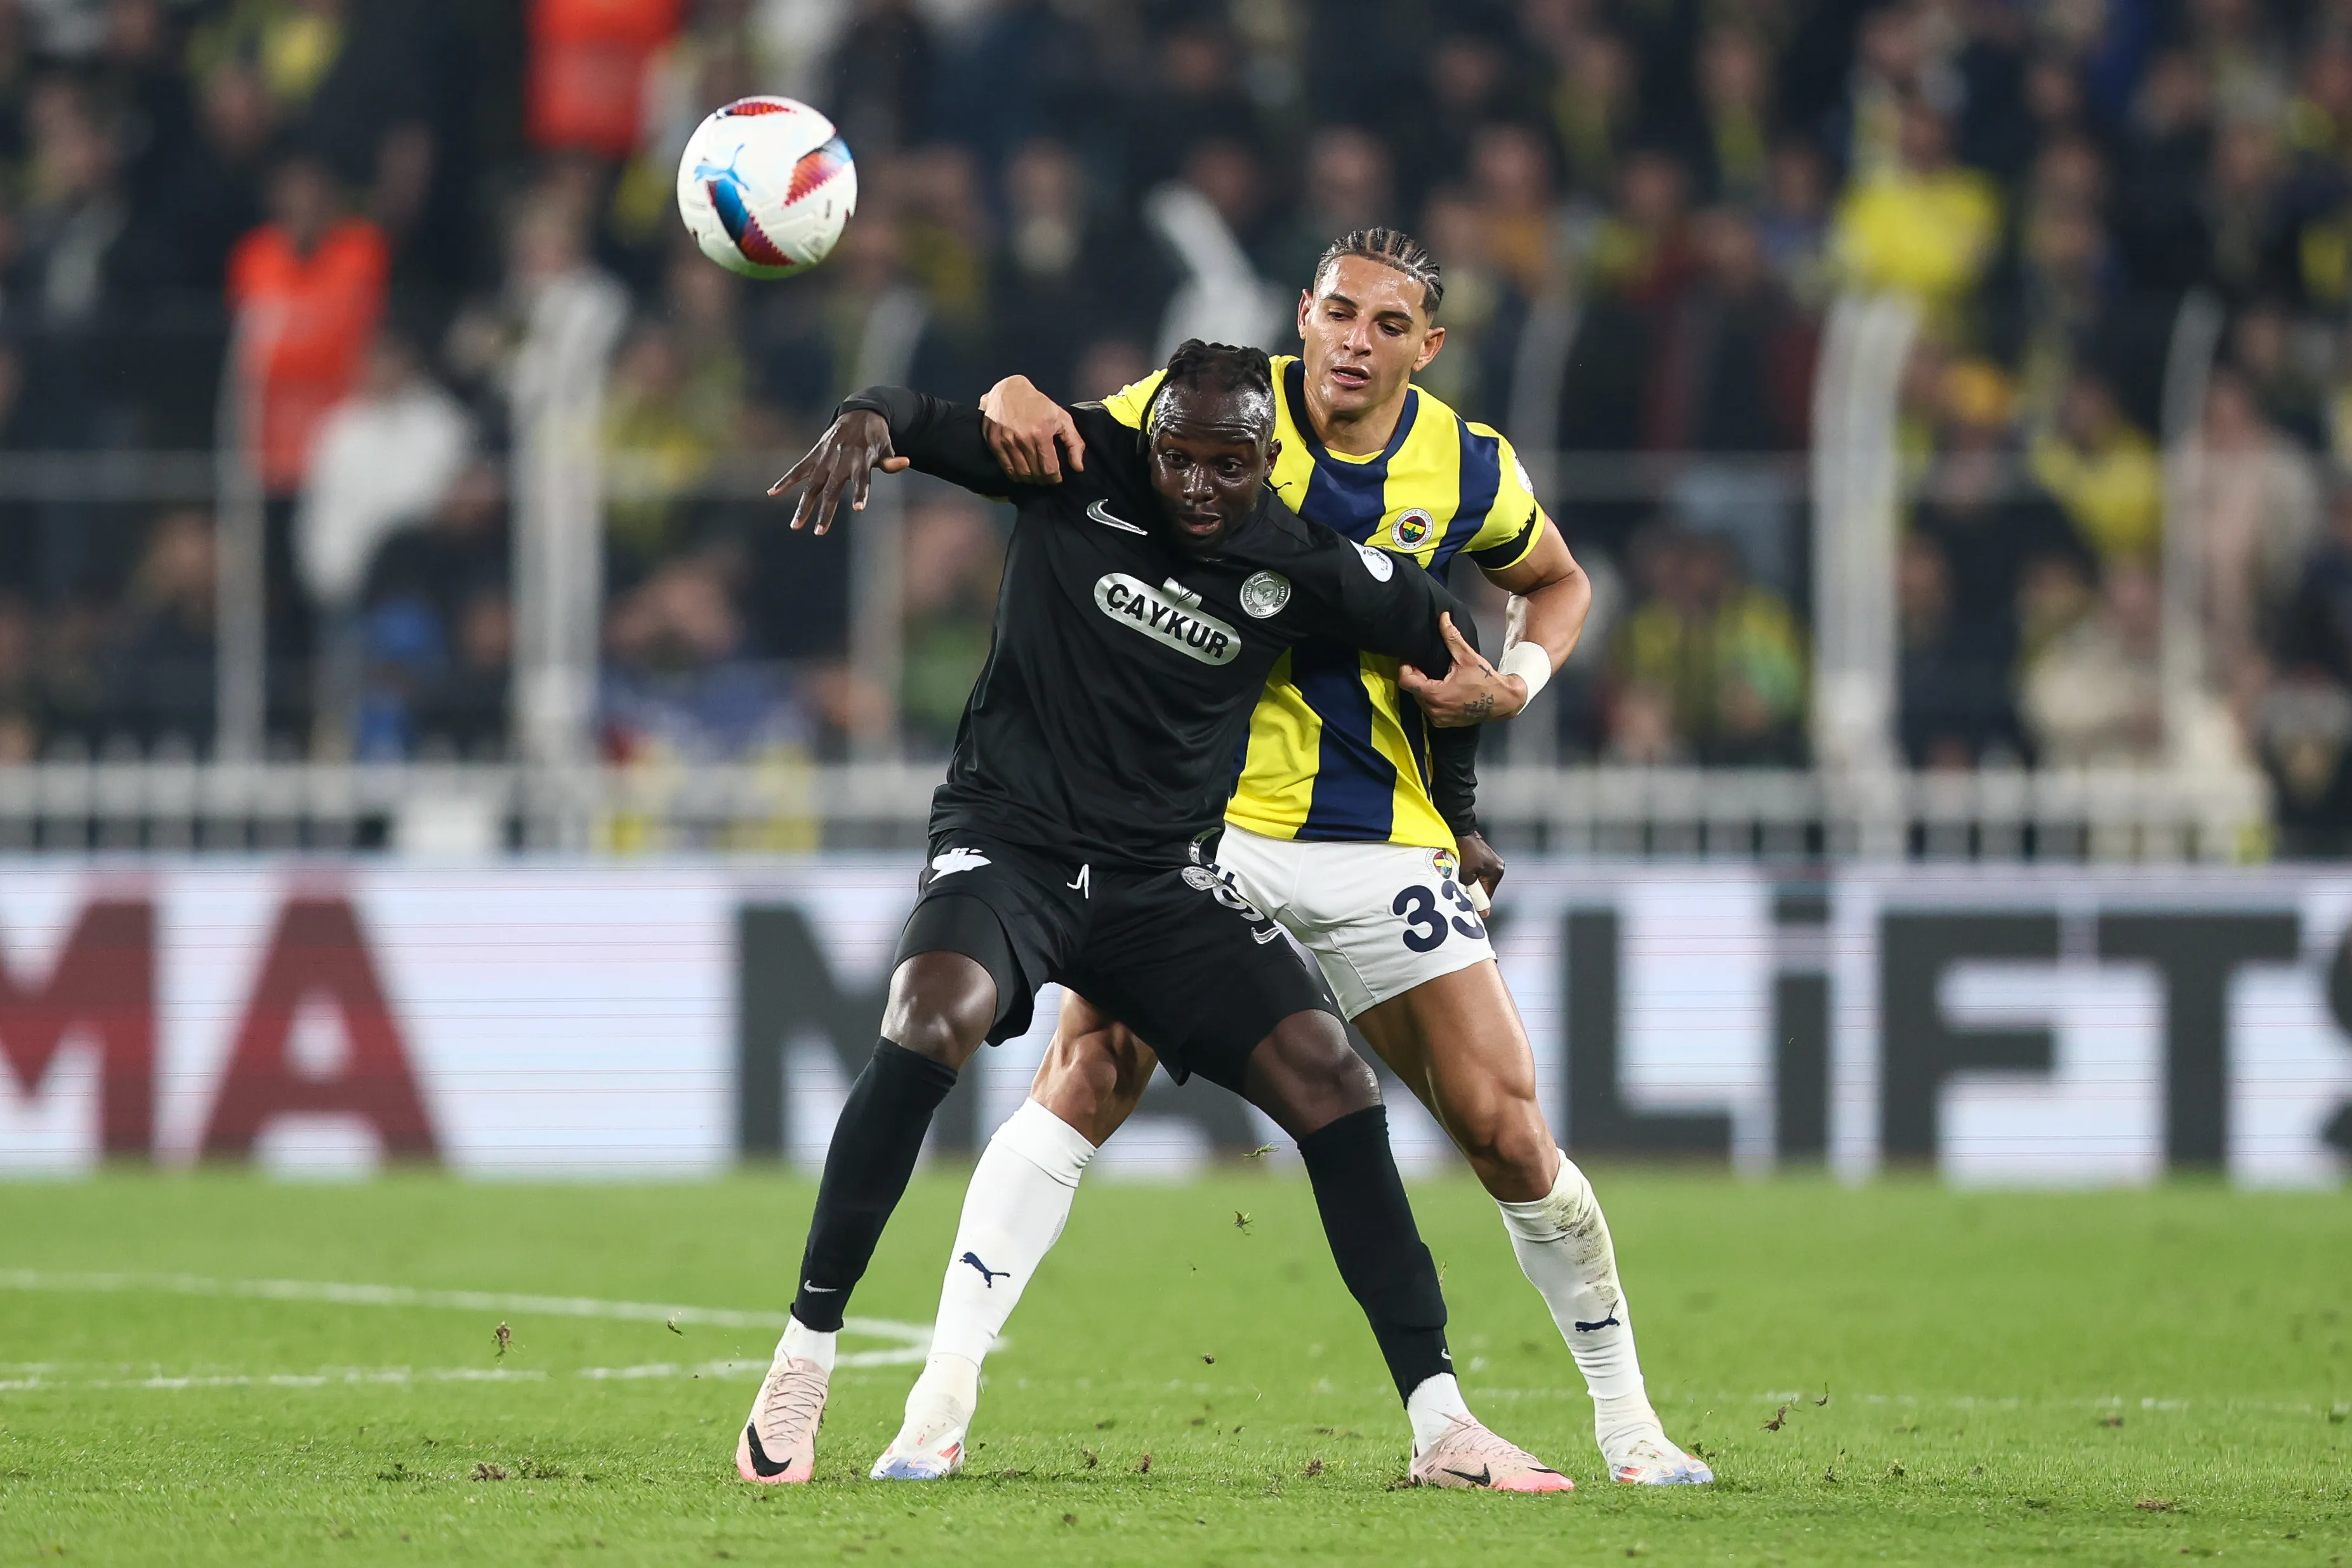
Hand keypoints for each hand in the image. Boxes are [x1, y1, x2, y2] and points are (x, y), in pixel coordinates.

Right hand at [767, 410, 910, 534]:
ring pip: (812, 485)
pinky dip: (786, 480)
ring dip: (803, 505)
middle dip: (825, 511)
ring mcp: (825, 458)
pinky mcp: (815, 454)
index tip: (859, 509)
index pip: (862, 481)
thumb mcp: (887, 447)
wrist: (859, 414)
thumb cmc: (875, 438)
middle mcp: (841, 461)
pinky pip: (798, 469)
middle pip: (832, 490)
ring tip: (795, 526)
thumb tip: (906, 462)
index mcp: (861, 461)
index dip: (861, 494)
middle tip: (819, 532)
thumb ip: (891, 460)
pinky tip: (772, 492)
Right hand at [978, 375, 1085, 482]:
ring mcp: (1006, 441)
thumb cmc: (1038, 404)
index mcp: (1041, 433)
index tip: (1057, 478)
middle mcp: (1023, 439)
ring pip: (1021, 474)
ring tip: (1035, 476)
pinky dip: (1015, 475)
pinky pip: (1006, 468)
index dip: (1055, 478)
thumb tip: (1078, 468)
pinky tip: (1022, 472)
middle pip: (1035, 473)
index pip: (1049, 469)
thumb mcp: (1062, 418)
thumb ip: (1074, 443)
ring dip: (1030, 479)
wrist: (1009, 390)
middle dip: (1043, 480)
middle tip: (1047, 478)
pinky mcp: (994, 443)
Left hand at [1399, 614, 1527, 726]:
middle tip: (1423, 664)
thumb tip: (1443, 618)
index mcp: (1437, 695)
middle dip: (1415, 676)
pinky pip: (1429, 708)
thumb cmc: (1486, 680)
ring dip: (1423, 687)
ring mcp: (1439, 719)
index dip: (1405, 668)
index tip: (1410, 659)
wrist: (1503, 701)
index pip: (1407, 682)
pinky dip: (1431, 698)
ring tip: (1432, 674)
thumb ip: (1451, 637)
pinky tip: (1440, 687)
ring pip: (1419, 700)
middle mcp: (1434, 711)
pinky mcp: (1444, 723)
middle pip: (1412, 690)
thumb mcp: (1467, 657)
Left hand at [1456, 831, 1504, 905]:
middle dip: (1473, 891)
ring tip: (1458, 882)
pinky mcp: (1481, 856)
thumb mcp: (1468, 874)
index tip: (1471, 909)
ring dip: (1469, 882)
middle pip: (1484, 887)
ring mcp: (1489, 860)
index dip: (1479, 902)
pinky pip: (1475, 871)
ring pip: (1478, 879)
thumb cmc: (1466, 850)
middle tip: (1461, 893)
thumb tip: (1482, 909)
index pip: (1489, 894)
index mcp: (1497, 871)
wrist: (1460, 829)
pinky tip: (1459, 873)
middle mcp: (1496, 866)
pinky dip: (1468, 874)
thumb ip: (1473, 890)